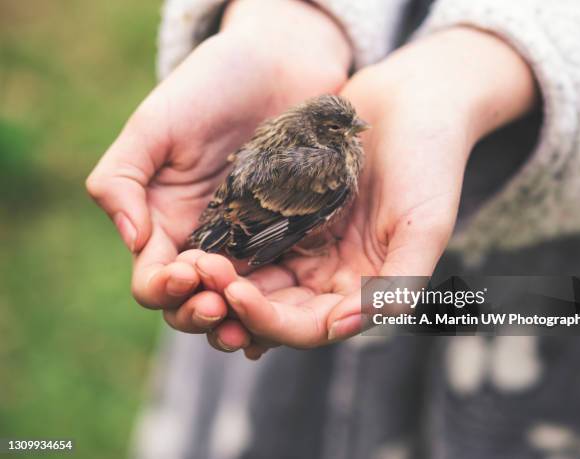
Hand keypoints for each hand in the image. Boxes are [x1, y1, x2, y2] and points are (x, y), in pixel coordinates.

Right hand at [86, 0, 350, 317]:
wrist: (276, 66)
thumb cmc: (210, 87)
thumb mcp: (155, 125)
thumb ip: (122, 178)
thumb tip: (130, 237)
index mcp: (164, 223)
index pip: (153, 278)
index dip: (163, 287)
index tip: (187, 273)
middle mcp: (203, 242)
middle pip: (192, 302)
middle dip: (200, 314)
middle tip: (221, 308)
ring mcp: (247, 244)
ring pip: (236, 304)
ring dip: (239, 323)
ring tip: (251, 330)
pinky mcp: (287, 238)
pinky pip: (279, 284)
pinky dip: (275, 307)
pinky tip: (285, 317)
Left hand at [201, 27, 536, 358]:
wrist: (412, 101)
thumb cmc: (429, 162)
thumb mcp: (426, 224)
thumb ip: (398, 282)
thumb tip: (346, 327)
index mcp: (361, 288)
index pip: (309, 327)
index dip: (271, 321)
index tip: (237, 295)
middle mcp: (329, 275)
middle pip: (273, 309)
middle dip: (235, 302)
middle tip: (199, 277)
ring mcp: (305, 245)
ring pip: (254, 279)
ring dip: (222, 279)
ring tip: (191, 262)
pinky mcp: (284, 214)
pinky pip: (247, 239)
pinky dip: (224, 244)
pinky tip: (198, 238)